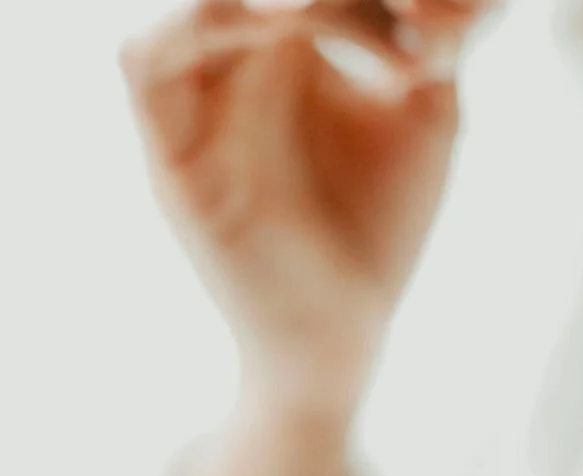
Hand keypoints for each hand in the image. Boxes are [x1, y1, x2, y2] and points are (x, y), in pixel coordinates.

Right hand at [120, 0, 482, 423]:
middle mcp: (235, 58)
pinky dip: (198, 23)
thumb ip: (436, 37)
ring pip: (203, 1)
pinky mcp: (169, 153)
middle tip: (395, 8)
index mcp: (292, 39)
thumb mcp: (426, 121)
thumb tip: (431, 1)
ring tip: (319, 6)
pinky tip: (281, 22)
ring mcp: (196, 103)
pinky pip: (145, 59)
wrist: (339, 335)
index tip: (432, 21)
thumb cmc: (378, 233)